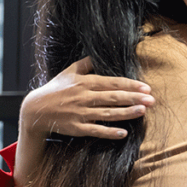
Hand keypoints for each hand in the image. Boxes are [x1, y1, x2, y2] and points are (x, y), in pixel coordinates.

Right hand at [21, 57, 153, 140]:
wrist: (35, 110)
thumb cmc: (55, 89)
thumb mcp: (69, 72)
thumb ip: (86, 63)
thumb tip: (99, 54)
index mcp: (85, 83)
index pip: (112, 83)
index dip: (130, 85)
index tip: (146, 88)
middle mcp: (84, 97)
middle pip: (113, 98)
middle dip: (134, 98)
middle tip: (152, 100)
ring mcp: (80, 113)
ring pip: (107, 113)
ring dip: (126, 113)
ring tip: (142, 112)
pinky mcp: (76, 127)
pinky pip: (95, 130)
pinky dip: (109, 132)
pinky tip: (123, 133)